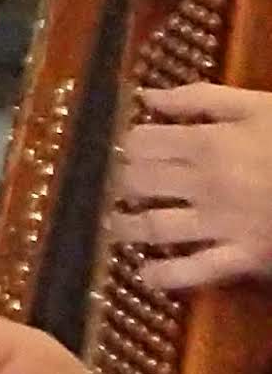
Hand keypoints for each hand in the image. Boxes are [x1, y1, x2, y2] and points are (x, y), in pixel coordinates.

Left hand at [113, 82, 271, 293]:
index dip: (129, 146)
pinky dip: (166, 276)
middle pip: (139, 183)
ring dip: (127, 228)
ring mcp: (221, 222)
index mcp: (206, 142)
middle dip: (123, 184)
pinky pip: (197, 271)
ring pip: (155, 227)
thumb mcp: (258, 106)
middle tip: (122, 187)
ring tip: (116, 227)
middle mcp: (204, 183)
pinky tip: (146, 276)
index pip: (141, 144)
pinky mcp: (244, 255)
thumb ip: (200, 99)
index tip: (130, 151)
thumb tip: (146, 97)